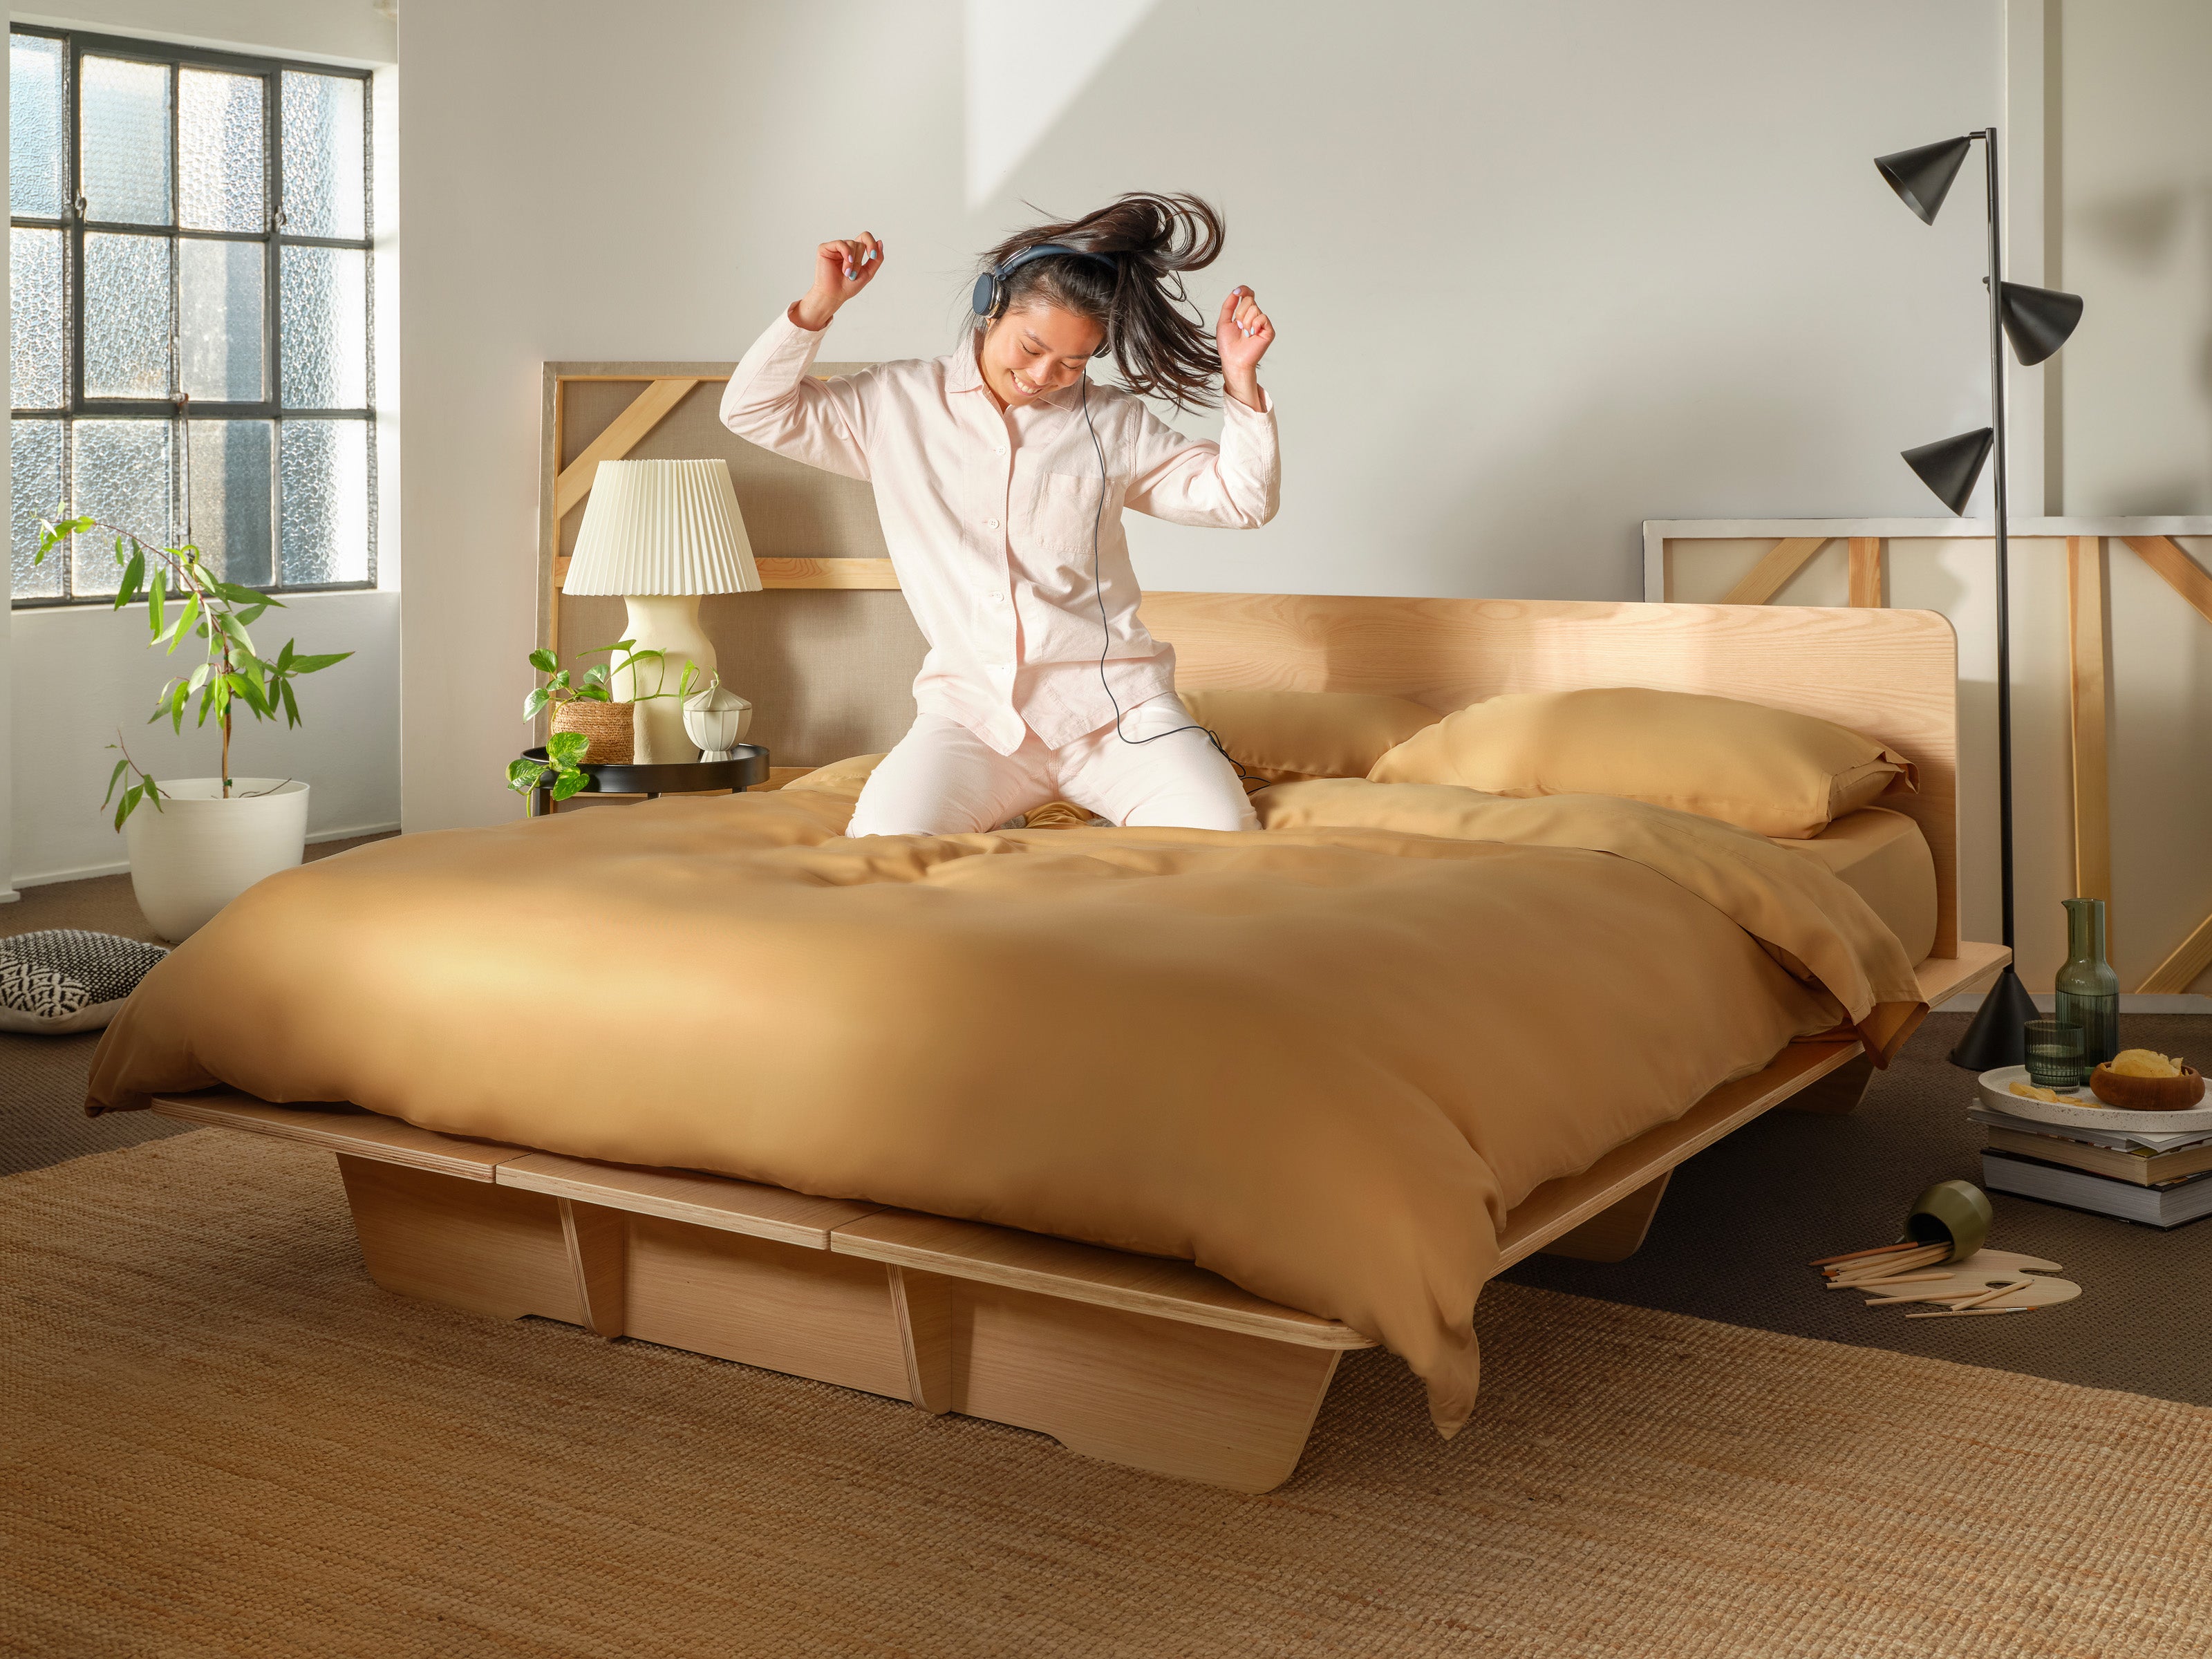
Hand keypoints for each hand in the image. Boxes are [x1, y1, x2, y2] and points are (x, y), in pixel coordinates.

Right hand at [793, 233, 884, 330]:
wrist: (834, 295)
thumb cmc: (848, 286)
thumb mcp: (868, 273)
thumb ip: (877, 259)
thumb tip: (880, 242)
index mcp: (854, 252)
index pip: (865, 238)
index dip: (871, 243)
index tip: (873, 256)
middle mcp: (845, 248)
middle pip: (860, 243)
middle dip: (859, 261)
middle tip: (852, 274)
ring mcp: (835, 247)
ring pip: (852, 243)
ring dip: (852, 262)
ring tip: (847, 273)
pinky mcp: (825, 248)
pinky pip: (841, 243)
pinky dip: (846, 254)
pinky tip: (845, 266)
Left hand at [1216, 285, 1272, 407]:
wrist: (1233, 360)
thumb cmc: (1228, 346)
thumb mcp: (1223, 322)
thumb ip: (1228, 305)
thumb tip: (1235, 292)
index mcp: (1245, 313)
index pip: (1248, 295)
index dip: (1244, 290)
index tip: (1237, 292)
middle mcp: (1255, 316)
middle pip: (1249, 300)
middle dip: (1240, 312)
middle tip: (1239, 327)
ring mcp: (1262, 323)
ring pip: (1254, 309)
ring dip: (1245, 322)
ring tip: (1245, 333)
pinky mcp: (1268, 331)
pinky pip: (1262, 318)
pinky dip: (1254, 325)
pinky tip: (1252, 334)